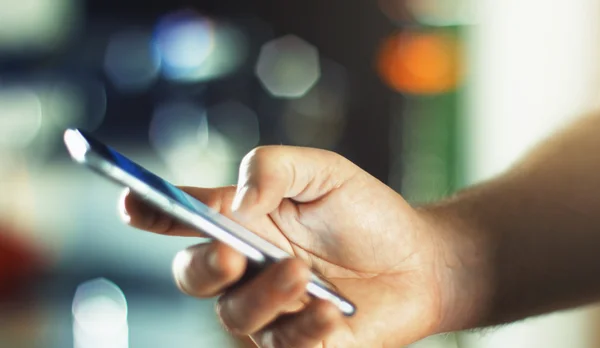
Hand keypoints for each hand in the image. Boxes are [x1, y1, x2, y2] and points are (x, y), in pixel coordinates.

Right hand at [120, 146, 471, 346]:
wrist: (418, 258)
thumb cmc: (366, 213)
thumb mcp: (323, 170)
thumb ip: (273, 168)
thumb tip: (236, 198)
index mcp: (244, 223)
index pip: (185, 218)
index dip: (152, 210)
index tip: (131, 201)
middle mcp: (247, 269)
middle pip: (194, 276)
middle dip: (204, 266)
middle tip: (233, 250)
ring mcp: (271, 310)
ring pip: (235, 316)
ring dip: (264, 295)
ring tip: (304, 274)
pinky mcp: (301, 343)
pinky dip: (304, 330)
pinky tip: (332, 313)